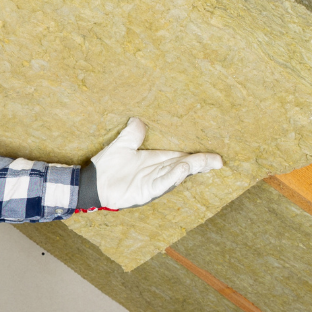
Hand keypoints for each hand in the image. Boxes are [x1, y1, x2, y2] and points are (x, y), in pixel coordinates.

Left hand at [85, 118, 221, 209]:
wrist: (92, 182)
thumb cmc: (107, 166)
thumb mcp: (122, 145)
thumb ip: (132, 134)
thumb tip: (137, 120)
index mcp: (156, 160)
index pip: (181, 157)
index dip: (197, 156)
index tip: (215, 154)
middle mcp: (158, 172)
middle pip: (184, 166)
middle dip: (202, 163)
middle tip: (220, 161)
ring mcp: (153, 182)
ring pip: (176, 174)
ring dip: (190, 168)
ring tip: (205, 161)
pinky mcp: (145, 191)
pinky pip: (162, 184)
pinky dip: (173, 177)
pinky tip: (183, 169)